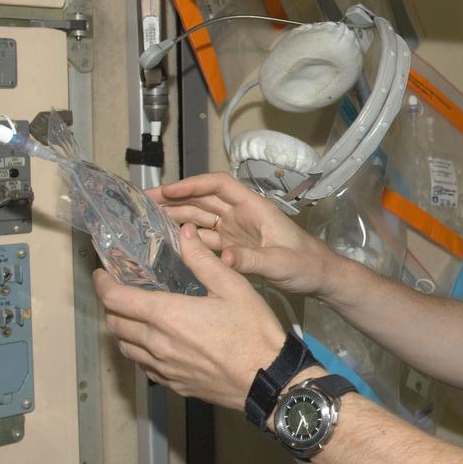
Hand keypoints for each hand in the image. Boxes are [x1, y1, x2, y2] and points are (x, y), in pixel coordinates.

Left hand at [94, 224, 286, 408]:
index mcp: (167, 315)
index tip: (103, 273)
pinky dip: (139, 351)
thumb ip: (202, 260)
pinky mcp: (174, 383)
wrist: (268, 379)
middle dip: (111, 305)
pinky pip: (144, 366)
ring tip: (135, 316)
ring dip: (123, 329)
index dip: (103, 284)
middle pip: (115, 324)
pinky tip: (155, 343)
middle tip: (120, 291)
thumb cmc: (253, 331)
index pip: (116, 299)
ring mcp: (164, 367)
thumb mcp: (233, 287)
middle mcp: (157, 343)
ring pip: (126, 348)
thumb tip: (184, 234)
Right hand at [147, 172, 337, 295]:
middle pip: (202, 200)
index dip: (192, 185)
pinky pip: (205, 239)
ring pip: (200, 218)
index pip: (218, 186)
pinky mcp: (233, 248)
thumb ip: (252, 260)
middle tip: (143, 204)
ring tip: (147, 222)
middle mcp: (241, 215)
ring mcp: (235, 231)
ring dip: (176, 218)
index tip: (167, 191)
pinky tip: (167, 246)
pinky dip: (187, 240)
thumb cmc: (307, 264)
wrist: (320, 278)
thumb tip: (223, 257)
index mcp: (254, 207)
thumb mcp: (280, 262)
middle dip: (174, 199)